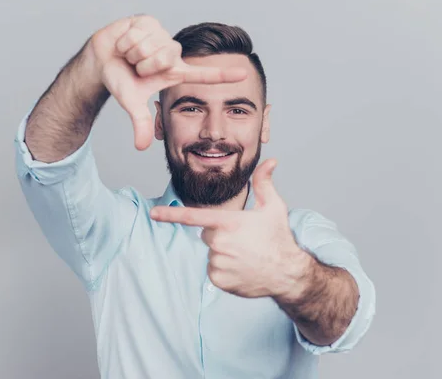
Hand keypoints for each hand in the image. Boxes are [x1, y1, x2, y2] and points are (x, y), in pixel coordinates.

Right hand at [90, 14, 247, 149]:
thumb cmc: (121, 79)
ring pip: (150, 46)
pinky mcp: (149, 21)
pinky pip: (138, 33)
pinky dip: (125, 41)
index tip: (244, 74)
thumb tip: (141, 148)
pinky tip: (124, 41)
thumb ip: (140, 123)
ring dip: (133, 52)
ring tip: (129, 54)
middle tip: (135, 66)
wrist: (102, 60)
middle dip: (144, 64)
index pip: (203, 75)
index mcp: (174, 73)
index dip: (223, 76)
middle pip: (165, 58)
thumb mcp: (131, 102)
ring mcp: (162, 36)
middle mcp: (172, 53)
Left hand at [149, 159, 313, 299]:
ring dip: (224, 253)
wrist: (288, 273)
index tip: (153, 214)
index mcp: (229, 222)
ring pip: (211, 252)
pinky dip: (224, 270)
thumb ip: (264, 183)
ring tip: (246, 255)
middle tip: (244, 239)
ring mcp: (218, 262)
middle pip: (207, 234)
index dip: (171, 214)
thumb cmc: (279, 238)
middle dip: (220, 234)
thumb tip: (271, 161)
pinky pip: (213, 270)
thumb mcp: (274, 207)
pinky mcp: (218, 279)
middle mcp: (220, 242)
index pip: (194, 216)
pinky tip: (242, 268)